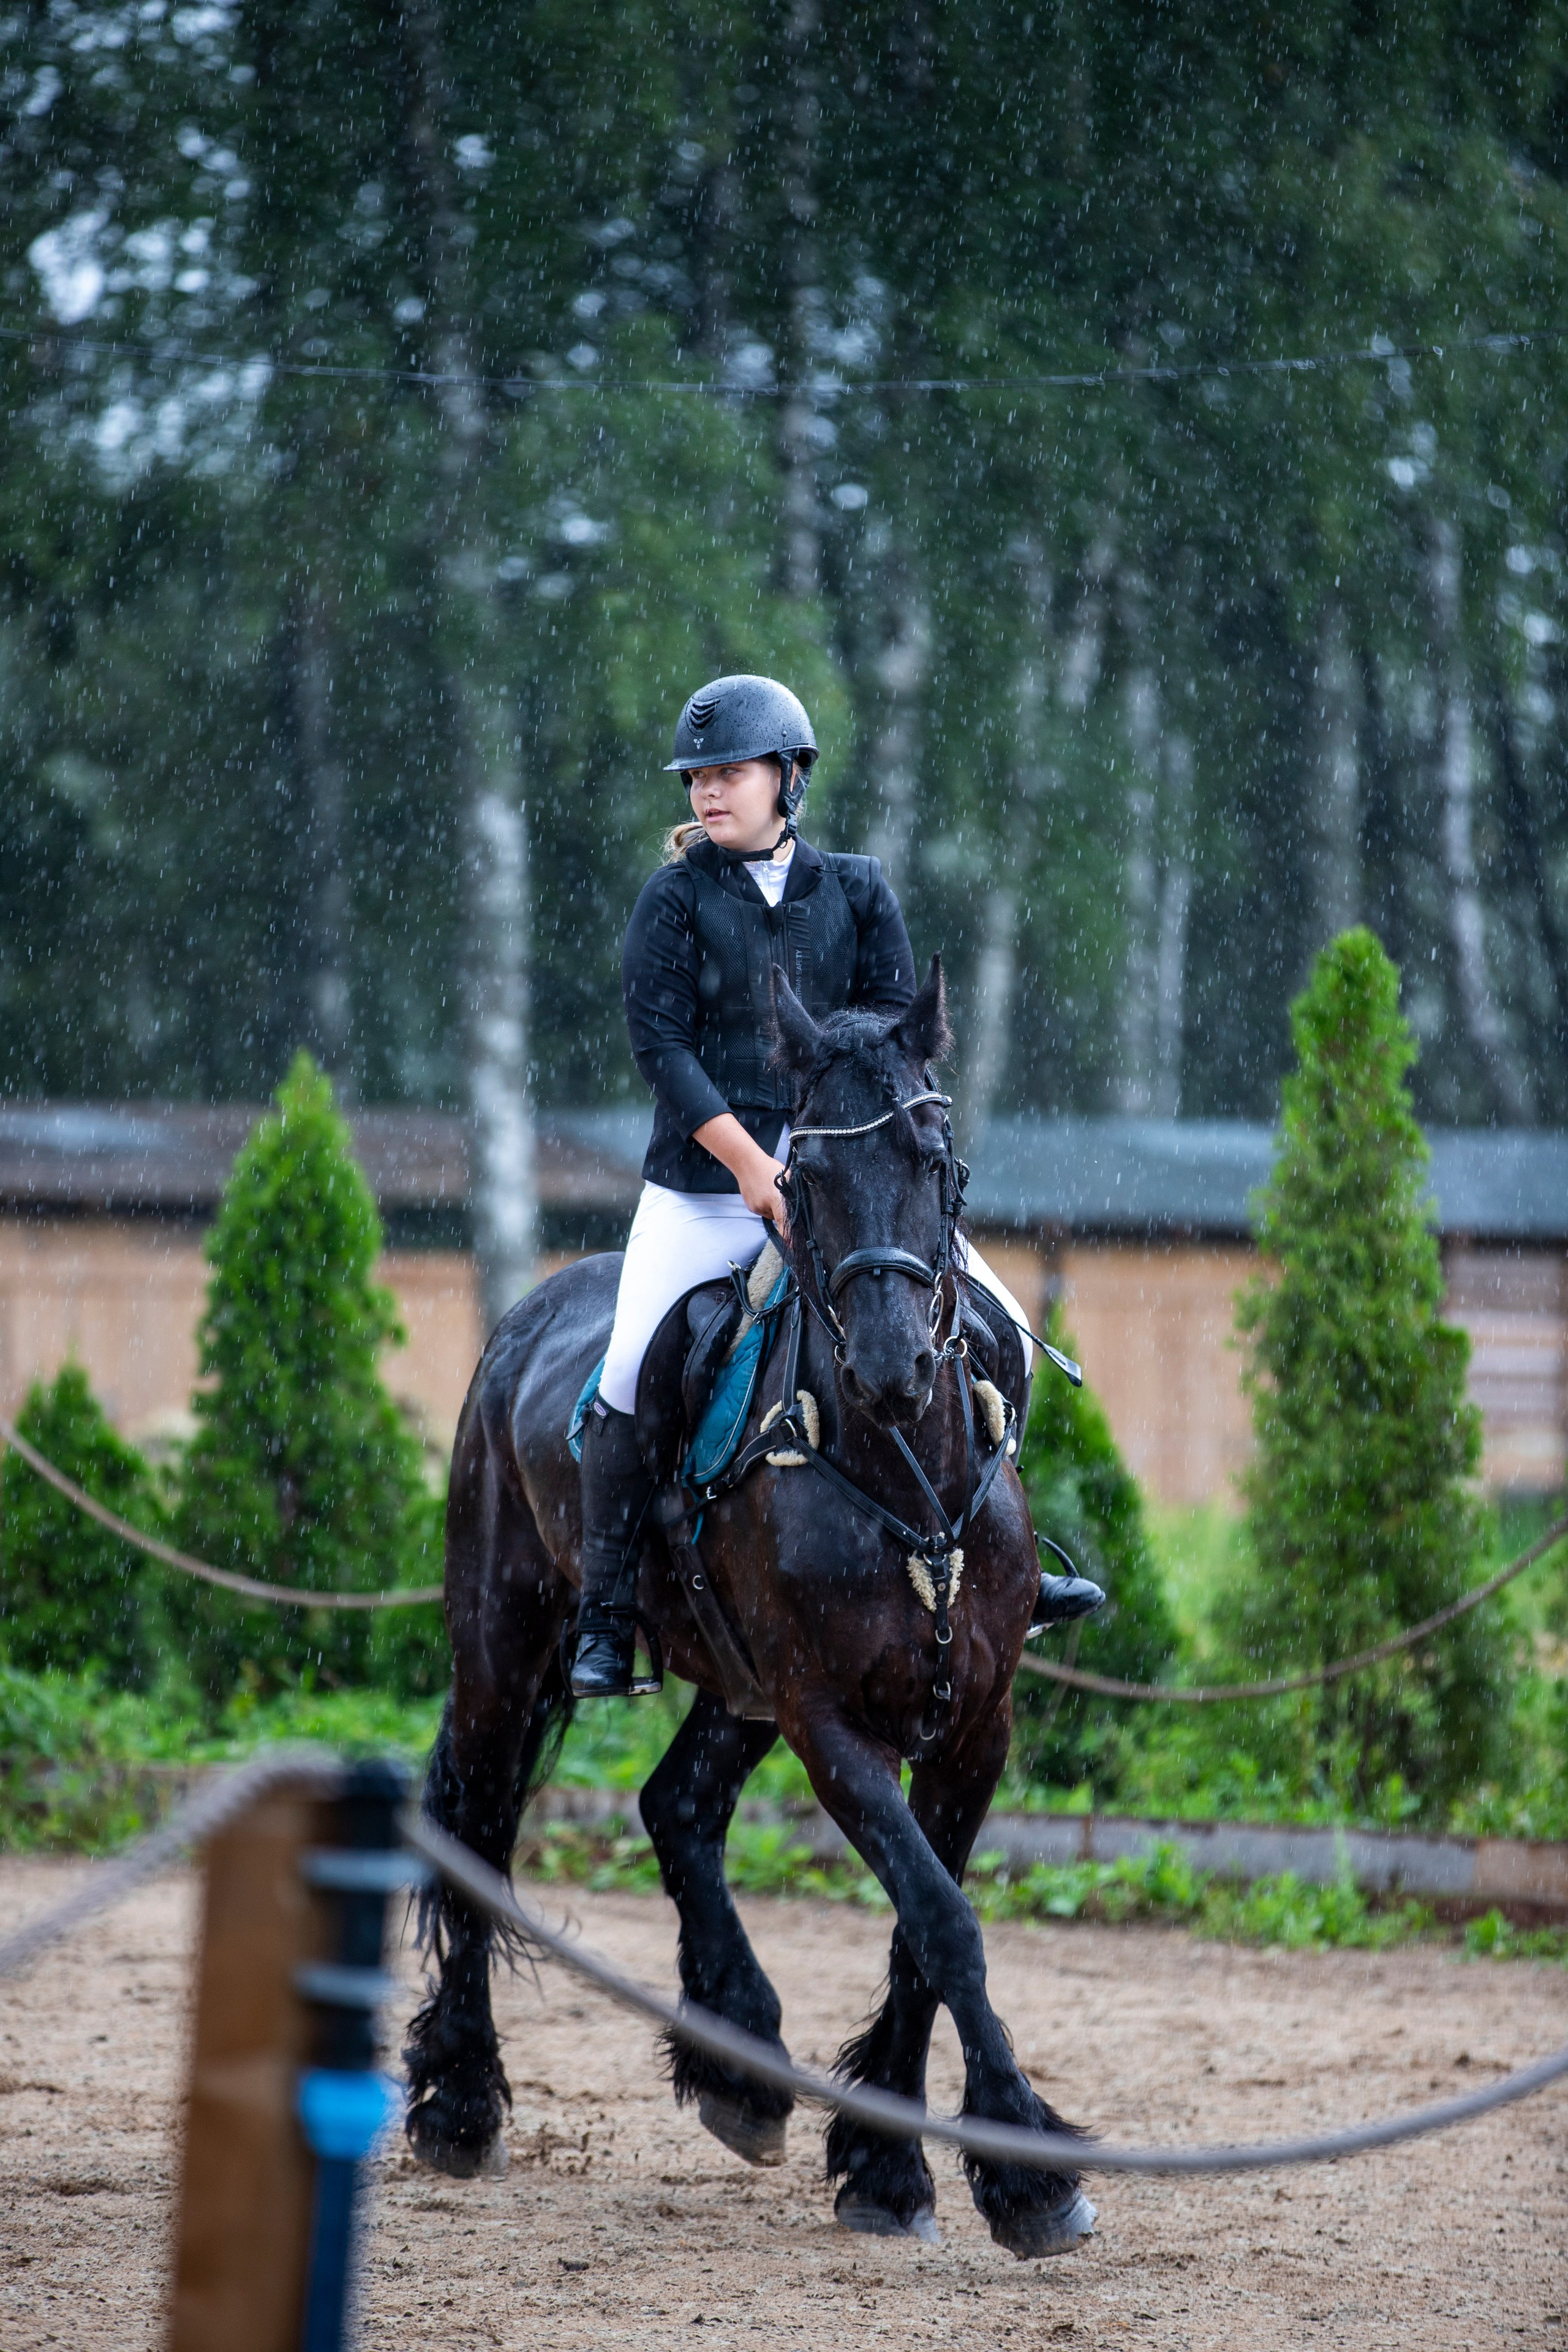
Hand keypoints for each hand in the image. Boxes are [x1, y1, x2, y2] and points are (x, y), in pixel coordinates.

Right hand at [692, 1114, 790, 1235]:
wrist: (746, 1163)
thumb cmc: (768, 1167)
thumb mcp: (787, 1177)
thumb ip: (793, 1192)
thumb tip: (802, 1203)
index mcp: (776, 1198)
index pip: (784, 1223)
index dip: (789, 1236)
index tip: (793, 1246)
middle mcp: (765, 1205)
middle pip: (778, 1218)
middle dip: (781, 1211)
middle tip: (780, 1196)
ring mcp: (756, 1207)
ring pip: (770, 1214)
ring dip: (772, 1207)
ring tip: (770, 1191)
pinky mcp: (750, 1206)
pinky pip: (762, 1210)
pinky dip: (765, 1204)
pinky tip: (763, 1192)